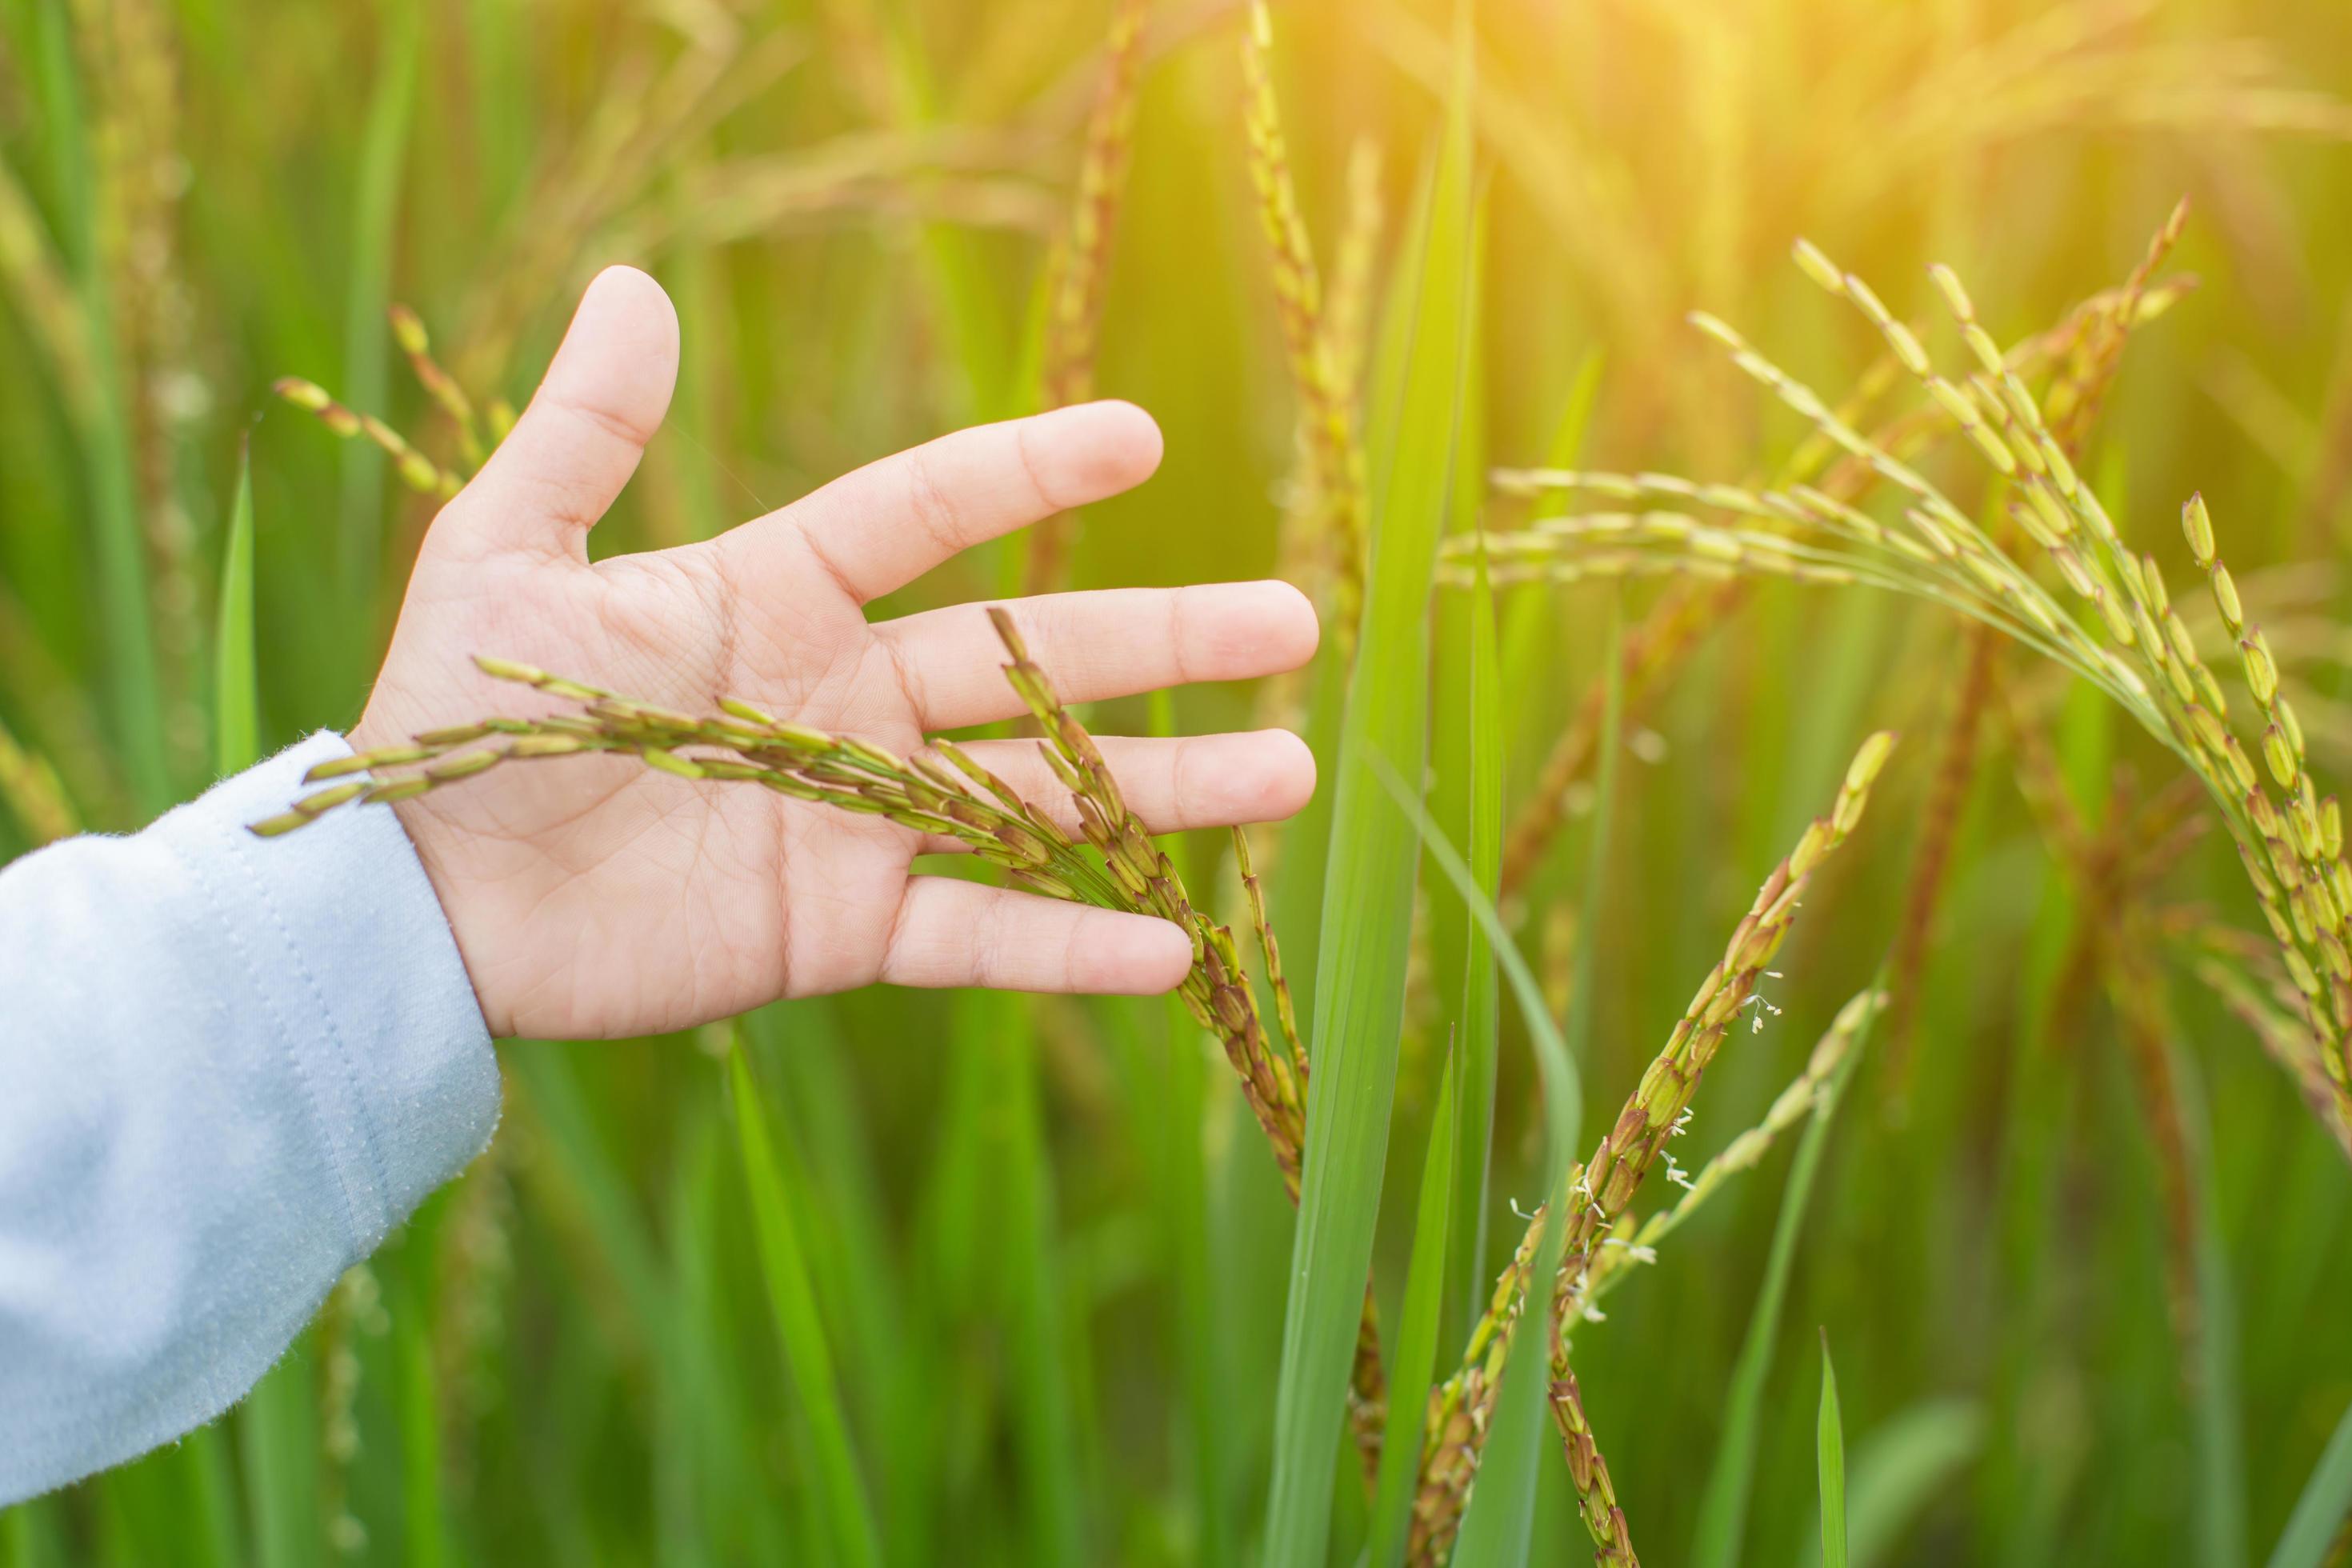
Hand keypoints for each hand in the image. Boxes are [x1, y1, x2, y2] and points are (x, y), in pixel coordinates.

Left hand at [350, 267, 1317, 1039]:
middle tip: (1292, 620)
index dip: (1027, 473)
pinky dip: (1069, 947)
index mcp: (780, 596)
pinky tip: (1170, 948)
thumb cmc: (456, 715)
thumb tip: (634, 286)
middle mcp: (845, 701)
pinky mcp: (844, 932)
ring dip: (1161, 791)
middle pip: (1032, 658)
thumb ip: (585, 435)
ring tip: (1288, 774)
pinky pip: (977, 935)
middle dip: (1163, 640)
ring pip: (1038, 796)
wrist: (419, 901)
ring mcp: (856, 820)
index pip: (927, 516)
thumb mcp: (508, 555)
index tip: (1138, 438)